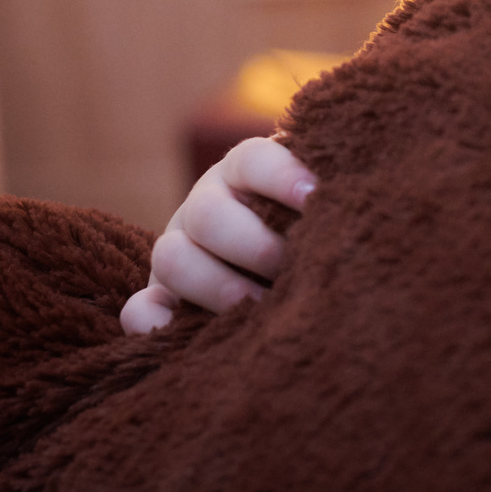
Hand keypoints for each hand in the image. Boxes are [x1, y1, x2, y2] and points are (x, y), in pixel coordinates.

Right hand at [119, 135, 315, 334]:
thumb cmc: (311, 224)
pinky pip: (138, 307)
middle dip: (256, 247)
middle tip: (295, 270)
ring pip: (171, 257)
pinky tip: (183, 331)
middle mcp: (206, 203)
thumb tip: (351, 207)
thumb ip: (325, 198)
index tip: (316, 199)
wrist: (279, 257)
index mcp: (244, 170)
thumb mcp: (314, 203)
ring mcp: (178, 246)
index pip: (254, 160)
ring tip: (262, 308)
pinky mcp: (161, 294)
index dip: (282, 177)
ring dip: (218, 287)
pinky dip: (154, 321)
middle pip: (209, 215)